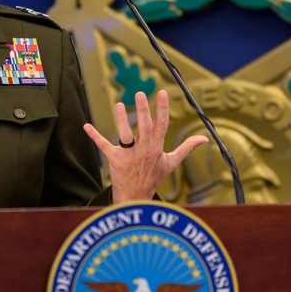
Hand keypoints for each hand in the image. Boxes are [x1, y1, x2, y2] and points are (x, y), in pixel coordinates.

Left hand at [83, 90, 207, 202]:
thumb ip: (187, 148)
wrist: (136, 198)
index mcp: (157, 148)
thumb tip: (204, 139)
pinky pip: (104, 146)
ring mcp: (129, 156)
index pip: (162, 125)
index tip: (163, 93)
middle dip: (142, 110)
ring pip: (125, 135)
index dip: (162, 109)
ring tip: (118, 104)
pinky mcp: (114, 160)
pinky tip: (86, 126)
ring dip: (121, 120)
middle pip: (144, 128)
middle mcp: (144, 151)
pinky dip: (95, 136)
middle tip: (140, 93)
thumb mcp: (172, 163)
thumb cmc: (153, 177)